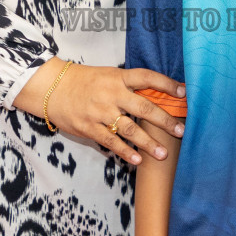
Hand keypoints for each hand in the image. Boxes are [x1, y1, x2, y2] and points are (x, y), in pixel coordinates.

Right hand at [16, 59, 185, 165]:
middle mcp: (112, 94)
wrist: (52, 88)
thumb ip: (128, 85)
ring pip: (130, 130)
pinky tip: (137, 160)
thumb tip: (156, 95)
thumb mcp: (107, 75)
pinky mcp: (89, 128)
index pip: (147, 78)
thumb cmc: (84, 82)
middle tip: (180, 131)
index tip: (184, 92)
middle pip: (144, 108)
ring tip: (162, 154)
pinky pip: (111, 142)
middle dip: (164, 121)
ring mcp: (100, 112)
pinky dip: (125, 152)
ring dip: (148, 143)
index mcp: (118, 78)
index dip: (166, 84)